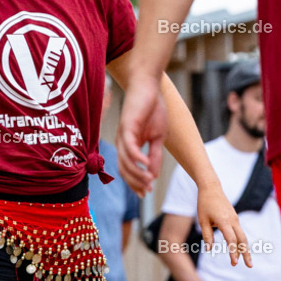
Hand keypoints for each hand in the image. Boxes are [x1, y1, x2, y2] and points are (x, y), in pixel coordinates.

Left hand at [116, 74, 167, 194]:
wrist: (149, 86)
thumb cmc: (153, 109)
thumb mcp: (157, 137)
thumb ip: (154, 155)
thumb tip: (153, 175)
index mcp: (129, 145)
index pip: (128, 170)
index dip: (136, 183)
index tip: (146, 193)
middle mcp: (123, 143)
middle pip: (124, 170)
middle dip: (135, 183)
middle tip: (147, 192)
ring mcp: (123, 135)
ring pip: (126, 161)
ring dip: (137, 173)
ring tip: (150, 180)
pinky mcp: (127, 126)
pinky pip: (130, 147)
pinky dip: (137, 158)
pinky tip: (147, 165)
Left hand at [197, 181, 251, 267]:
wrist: (211, 187)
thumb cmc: (204, 204)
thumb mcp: (203, 220)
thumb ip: (207, 236)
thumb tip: (209, 250)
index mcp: (224, 221)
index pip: (231, 240)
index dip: (233, 252)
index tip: (234, 263)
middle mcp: (232, 220)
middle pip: (242, 239)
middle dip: (246, 253)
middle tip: (249, 266)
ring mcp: (235, 219)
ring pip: (242, 236)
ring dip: (244, 248)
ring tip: (246, 261)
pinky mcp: (234, 218)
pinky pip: (239, 232)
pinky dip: (240, 241)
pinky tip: (238, 249)